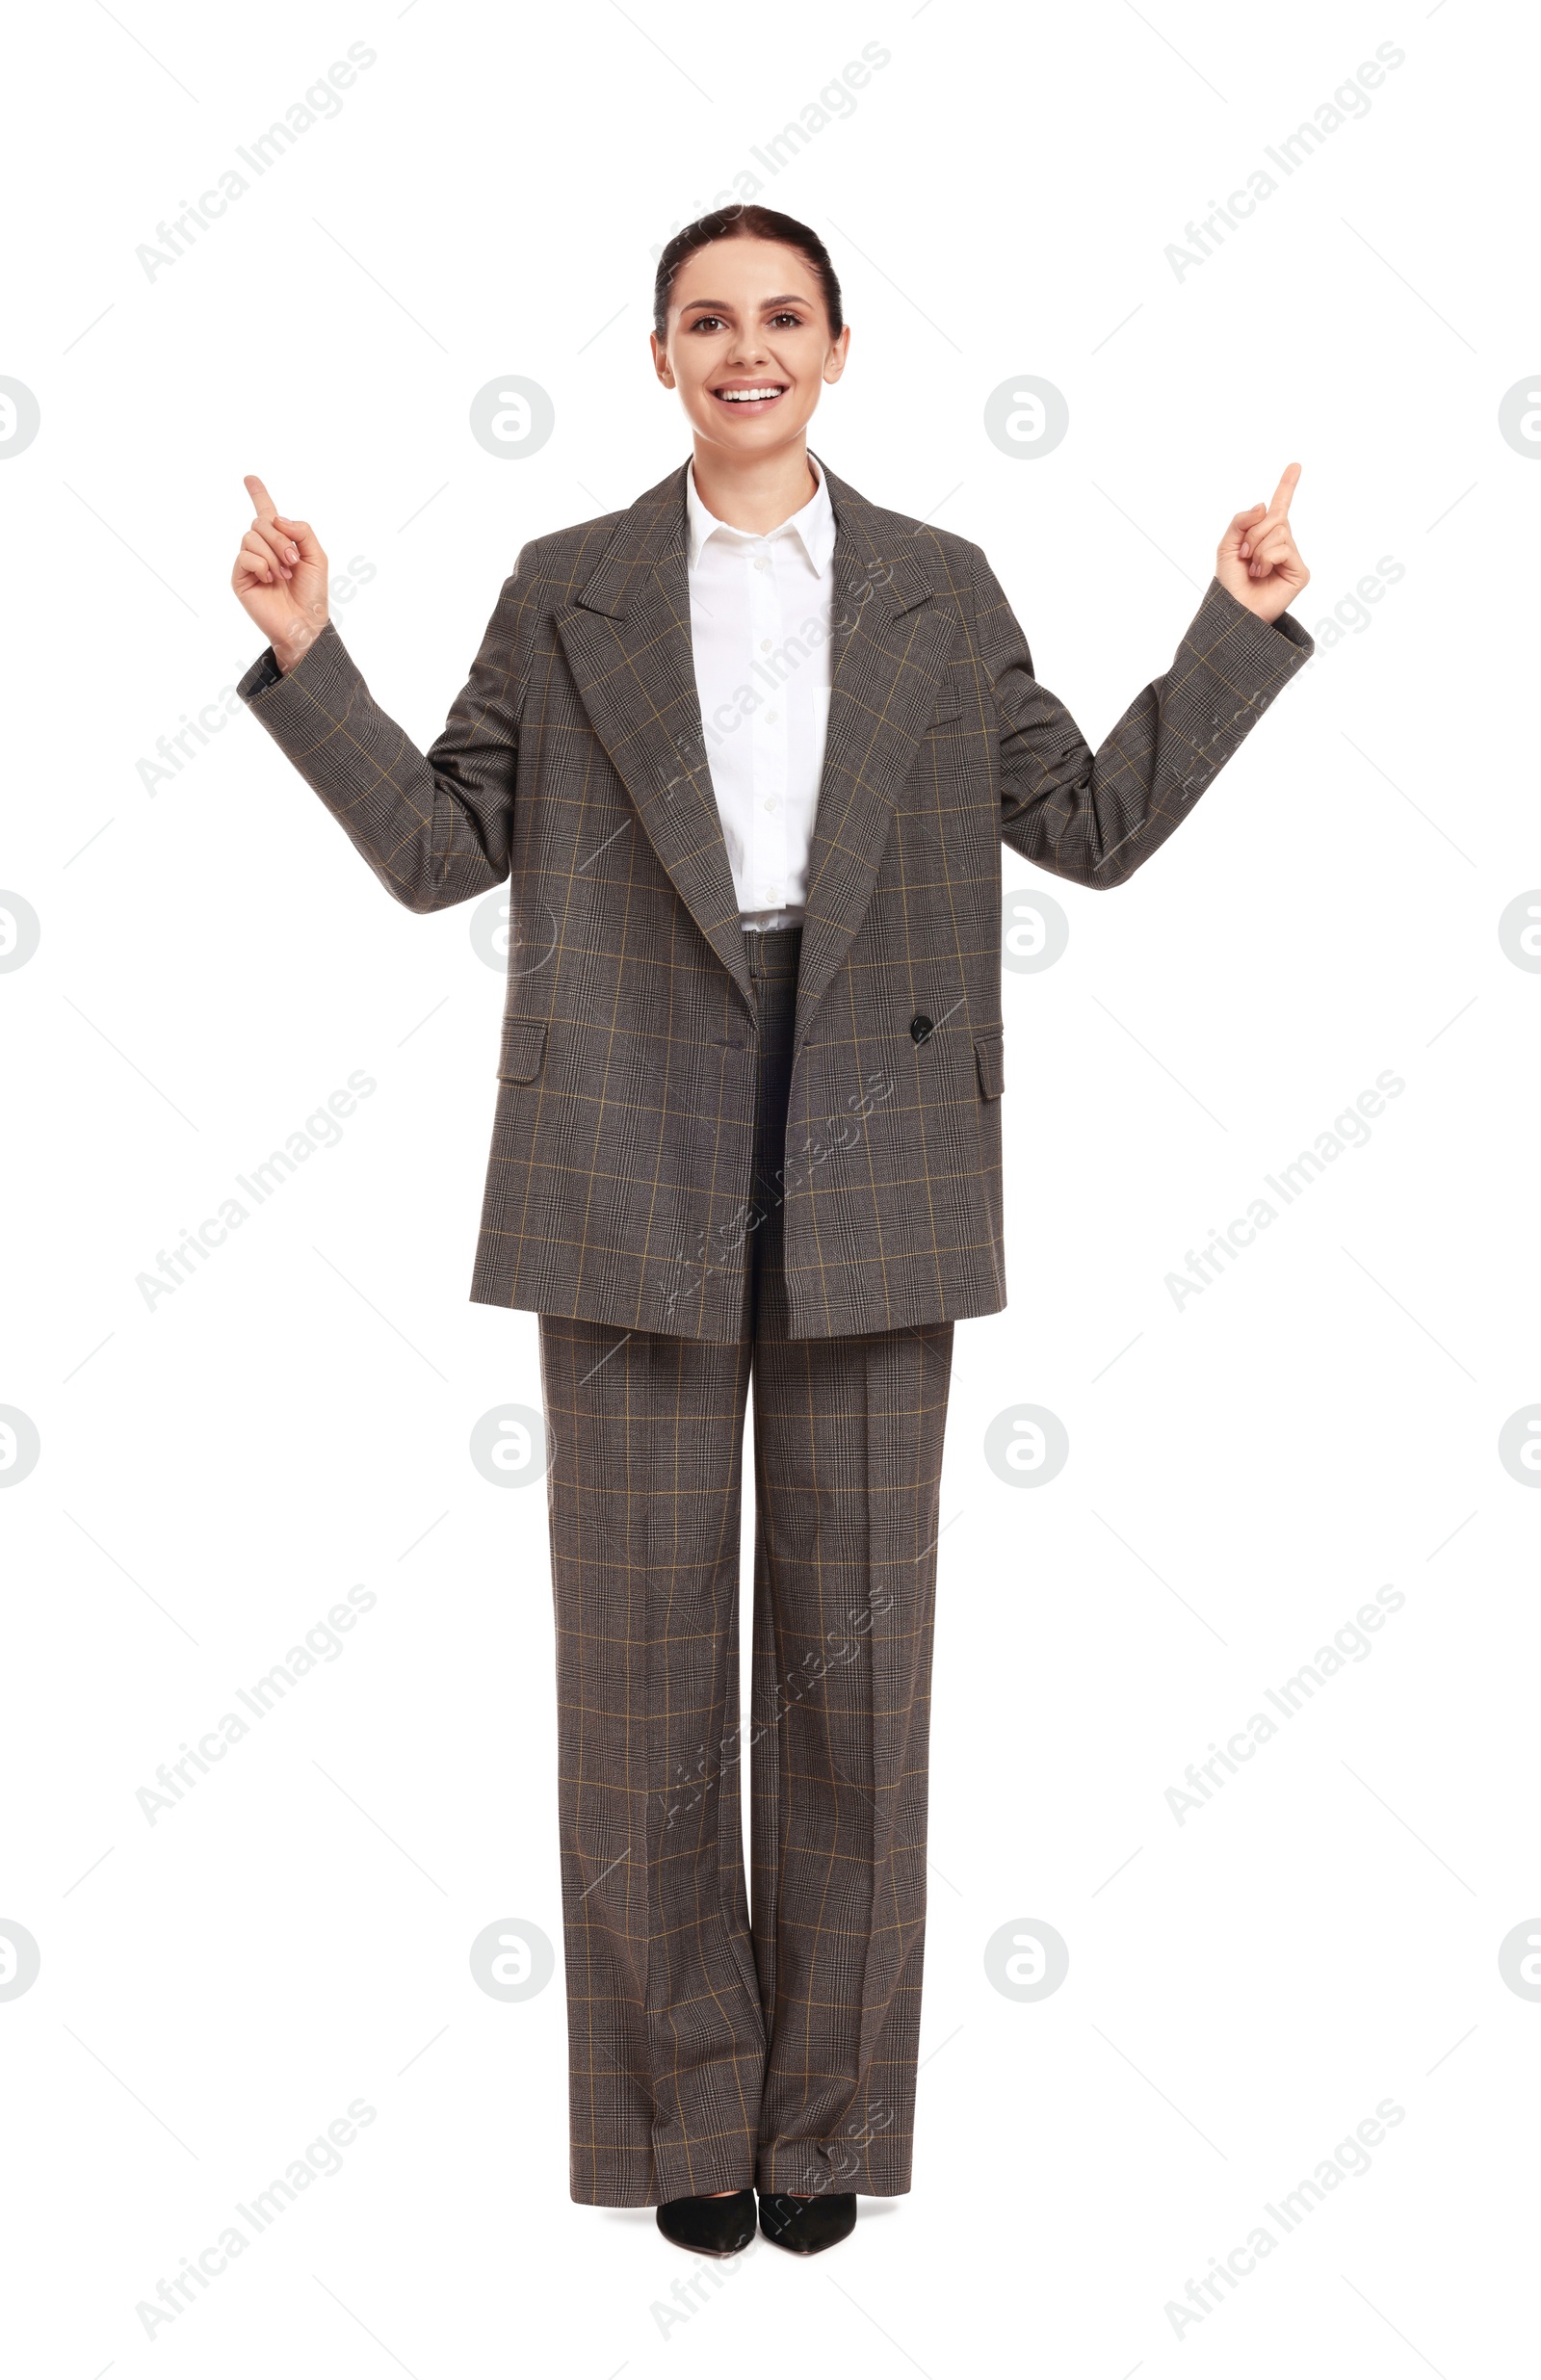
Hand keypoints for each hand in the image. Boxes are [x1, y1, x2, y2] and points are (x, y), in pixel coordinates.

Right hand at [231, 474, 329, 670]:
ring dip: (273, 555)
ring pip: (251, 536)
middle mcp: (262, 548)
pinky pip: (244, 555)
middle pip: (261, 521)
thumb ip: (302, 531)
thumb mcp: (317, 556)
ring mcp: (249, 562)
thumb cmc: (312, 593)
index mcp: (281, 541)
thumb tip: (275, 518)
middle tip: (294, 562)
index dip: (258, 493)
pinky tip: (269, 579)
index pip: (267, 512)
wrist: (305, 622)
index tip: (249, 477)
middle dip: (280, 539)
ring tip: (283, 575)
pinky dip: (261, 565)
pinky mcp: (240, 577)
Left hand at [1215, 463, 1308, 624]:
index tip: (1295, 465)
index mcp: (1265, 536)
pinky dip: (1267, 559)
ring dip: (1259, 549)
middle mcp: (1282, 544)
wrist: (1233, 611)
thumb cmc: (1230, 583)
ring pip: (1280, 532)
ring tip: (1254, 569)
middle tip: (1244, 555)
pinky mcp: (1300, 572)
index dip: (1287, 486)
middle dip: (1253, 533)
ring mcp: (1292, 558)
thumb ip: (1241, 521)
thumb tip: (1264, 505)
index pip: (1279, 507)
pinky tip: (1263, 574)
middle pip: (1275, 517)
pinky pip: (1284, 548)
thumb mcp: (1227, 546)